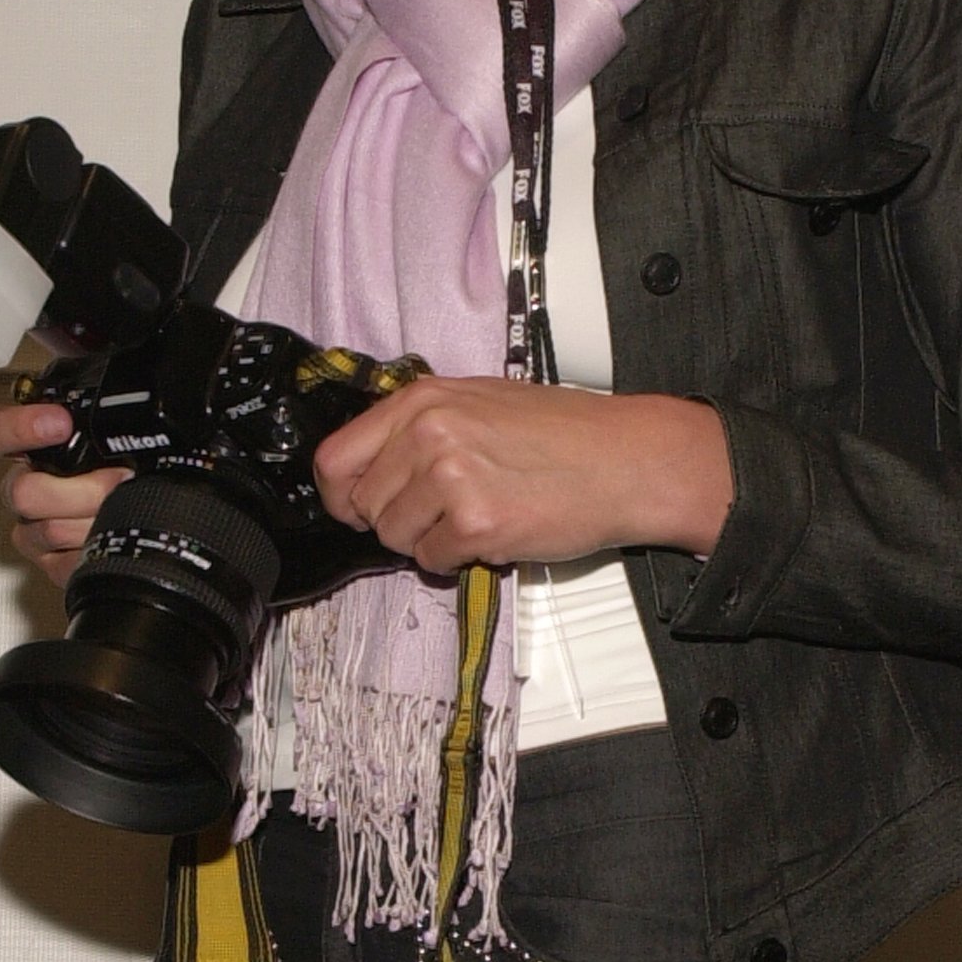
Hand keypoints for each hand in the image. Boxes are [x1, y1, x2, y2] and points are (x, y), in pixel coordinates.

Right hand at [0, 399, 131, 589]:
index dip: (19, 428)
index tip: (60, 424)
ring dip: (94, 521)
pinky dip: (97, 551)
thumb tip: (122, 403)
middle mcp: (26, 487)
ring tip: (125, 507)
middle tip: (119, 478)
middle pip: (22, 492)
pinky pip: (65, 565)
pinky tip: (114, 535)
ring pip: (48, 530)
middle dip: (80, 489)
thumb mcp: (116, 433)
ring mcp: (35, 527)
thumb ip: (106, 417)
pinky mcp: (52, 563)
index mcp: (33, 446)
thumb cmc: (130, 467)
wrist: (150, 516)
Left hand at [310, 377, 732, 574]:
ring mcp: (450, 476)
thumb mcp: (479, 403)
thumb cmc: (565, 434)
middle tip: (445, 513)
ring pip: (395, 537)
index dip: (344, 495)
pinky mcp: (476, 521)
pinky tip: (496, 533)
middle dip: (398, 520)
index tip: (362, 507)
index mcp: (422, 400)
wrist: (626, 460)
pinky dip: (460, 559)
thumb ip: (421, 427)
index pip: (335, 458)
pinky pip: (434, 561)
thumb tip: (373, 468)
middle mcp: (429, 432)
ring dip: (430, 540)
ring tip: (477, 517)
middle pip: (365, 505)